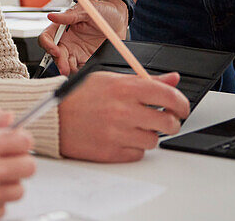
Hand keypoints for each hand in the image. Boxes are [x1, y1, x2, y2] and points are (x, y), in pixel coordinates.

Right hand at [38, 0, 127, 75]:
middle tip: (65, 68)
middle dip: (59, 62)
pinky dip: (81, 72)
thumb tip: (51, 16)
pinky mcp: (86, 59)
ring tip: (75, 71)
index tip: (55, 50)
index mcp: (62, 27)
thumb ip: (69, 15)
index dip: (47, 45)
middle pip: (55, 54)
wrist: (119, 18)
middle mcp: (66, 41)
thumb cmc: (101, 10)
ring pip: (66, 64)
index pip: (47, 37)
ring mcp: (76, 51)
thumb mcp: (86, 9)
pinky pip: (80, 68)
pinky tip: (85, 71)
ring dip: (69, 69)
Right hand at [57, 71, 188, 162]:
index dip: (181, 103)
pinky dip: (134, 147)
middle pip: (168, 122)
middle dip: (171, 122)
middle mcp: (123, 110)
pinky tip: (122, 137)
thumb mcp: (111, 80)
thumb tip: (173, 80)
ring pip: (153, 140)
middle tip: (165, 120)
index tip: (181, 108)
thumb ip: (145, 81)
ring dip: (148, 135)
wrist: (53, 117)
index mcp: (124, 88)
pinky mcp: (111, 152)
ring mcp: (117, 133)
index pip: (168, 96)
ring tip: (134, 127)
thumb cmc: (80, 96)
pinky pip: (138, 153)